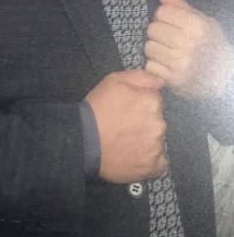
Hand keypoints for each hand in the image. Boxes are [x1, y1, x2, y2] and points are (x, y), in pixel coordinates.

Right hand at [85, 69, 166, 183]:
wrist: (84, 141)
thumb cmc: (98, 109)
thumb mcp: (114, 80)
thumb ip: (141, 77)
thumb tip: (160, 82)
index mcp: (152, 102)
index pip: (155, 100)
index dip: (140, 102)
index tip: (128, 108)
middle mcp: (159, 124)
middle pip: (157, 120)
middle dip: (145, 121)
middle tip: (125, 125)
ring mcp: (156, 146)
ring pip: (157, 140)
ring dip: (146, 139)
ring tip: (126, 140)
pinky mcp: (152, 166)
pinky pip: (158, 161)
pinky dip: (149, 158)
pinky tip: (134, 154)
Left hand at [144, 0, 233, 99]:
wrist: (223, 76)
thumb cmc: (209, 43)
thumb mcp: (200, 20)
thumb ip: (177, 3)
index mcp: (197, 25)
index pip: (161, 11)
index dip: (164, 16)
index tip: (173, 24)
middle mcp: (188, 43)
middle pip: (152, 29)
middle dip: (158, 33)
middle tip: (170, 40)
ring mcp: (181, 63)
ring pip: (148, 47)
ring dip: (155, 50)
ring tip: (168, 52)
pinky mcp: (173, 80)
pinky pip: (149, 66)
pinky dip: (155, 66)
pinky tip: (168, 66)